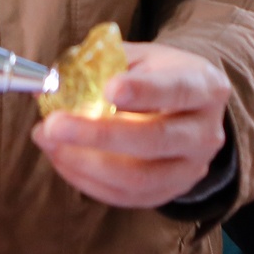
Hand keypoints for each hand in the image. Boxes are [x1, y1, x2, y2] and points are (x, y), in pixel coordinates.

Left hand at [31, 42, 230, 208]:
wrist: (187, 107)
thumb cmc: (157, 75)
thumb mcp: (140, 57)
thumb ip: (101, 64)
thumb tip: (48, 83)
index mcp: (204, 86)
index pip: (177, 90)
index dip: (144, 91)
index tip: (109, 89)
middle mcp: (204, 132)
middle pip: (155, 140)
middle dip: (99, 135)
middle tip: (53, 125)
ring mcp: (190, 168)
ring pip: (139, 178)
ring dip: (85, 163)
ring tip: (48, 141)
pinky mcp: (169, 192)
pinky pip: (126, 196)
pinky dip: (87, 180)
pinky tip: (62, 158)